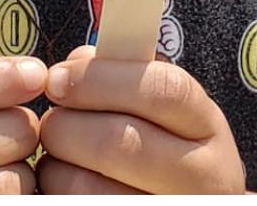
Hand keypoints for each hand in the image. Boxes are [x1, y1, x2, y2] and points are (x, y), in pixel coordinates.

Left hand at [37, 47, 244, 193]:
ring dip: (57, 164)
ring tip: (55, 154)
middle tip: (50, 121)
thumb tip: (77, 64)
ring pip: (92, 188)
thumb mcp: (167, 110)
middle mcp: (202, 176)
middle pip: (121, 141)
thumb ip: (127, 76)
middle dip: (68, 125)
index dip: (101, 78)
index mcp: (206, 126)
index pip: (161, 89)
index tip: (59, 77)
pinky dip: (59, 191)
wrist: (194, 202)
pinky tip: (63, 181)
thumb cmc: (169, 147)